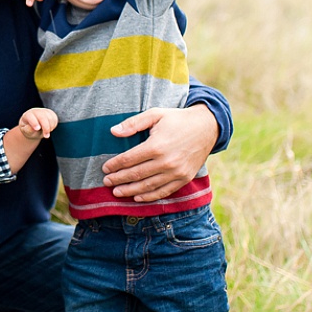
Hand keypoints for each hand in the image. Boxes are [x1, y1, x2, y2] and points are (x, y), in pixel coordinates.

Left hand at [19, 107, 57, 139]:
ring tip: (46, 133)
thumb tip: (33, 128)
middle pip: (42, 117)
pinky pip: (55, 118)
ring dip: (50, 127)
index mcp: (27, 115)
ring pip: (50, 117)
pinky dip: (53, 125)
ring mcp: (43, 111)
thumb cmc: (29, 130)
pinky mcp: (50, 113)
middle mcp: (35, 111)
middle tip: (46, 136)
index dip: (34, 122)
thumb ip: (28, 130)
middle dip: (45, 127)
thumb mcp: (26, 132)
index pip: (30, 116)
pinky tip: (50, 129)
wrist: (34, 127)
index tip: (37, 129)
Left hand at [101, 104, 217, 201]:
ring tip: (117, 192)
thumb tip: (113, 131)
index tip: (105, 168)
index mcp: (157, 146)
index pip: (129, 159)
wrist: (207, 127)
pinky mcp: (184, 179)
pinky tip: (137, 197)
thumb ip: (134, 123)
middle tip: (106, 182)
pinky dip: (149, 196)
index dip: (115, 165)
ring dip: (130, 191)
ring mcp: (176, 172)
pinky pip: (164, 191)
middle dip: (119, 179)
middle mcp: (166, 162)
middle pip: (136, 174)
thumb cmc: (177, 119)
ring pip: (148, 186)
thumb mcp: (155, 114)